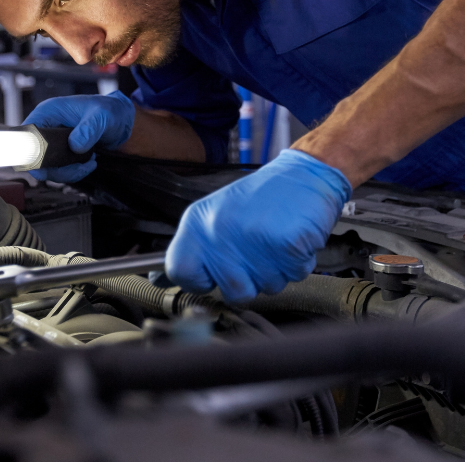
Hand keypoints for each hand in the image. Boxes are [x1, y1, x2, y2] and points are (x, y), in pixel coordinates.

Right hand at [22, 91, 135, 181]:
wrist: (121, 120)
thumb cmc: (109, 110)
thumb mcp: (101, 116)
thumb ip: (88, 130)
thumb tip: (75, 145)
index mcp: (48, 112)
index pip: (27, 135)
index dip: (31, 153)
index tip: (45, 167)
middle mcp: (47, 127)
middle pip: (35, 156)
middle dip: (55, 168)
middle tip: (76, 168)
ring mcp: (53, 141)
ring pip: (47, 167)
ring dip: (67, 172)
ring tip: (89, 163)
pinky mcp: (62, 152)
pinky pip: (59, 170)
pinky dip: (73, 172)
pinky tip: (89, 164)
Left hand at [165, 150, 351, 301]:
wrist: (306, 173)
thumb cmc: (263, 196)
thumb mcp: (216, 214)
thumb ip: (192, 248)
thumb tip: (158, 279)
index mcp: (199, 222)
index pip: (179, 271)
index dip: (198, 280)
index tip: (211, 276)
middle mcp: (221, 231)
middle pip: (232, 291)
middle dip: (251, 279)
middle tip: (258, 250)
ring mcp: (254, 239)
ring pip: (267, 287)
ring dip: (277, 270)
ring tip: (276, 239)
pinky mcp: (286, 245)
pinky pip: (294, 276)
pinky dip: (299, 263)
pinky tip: (292, 238)